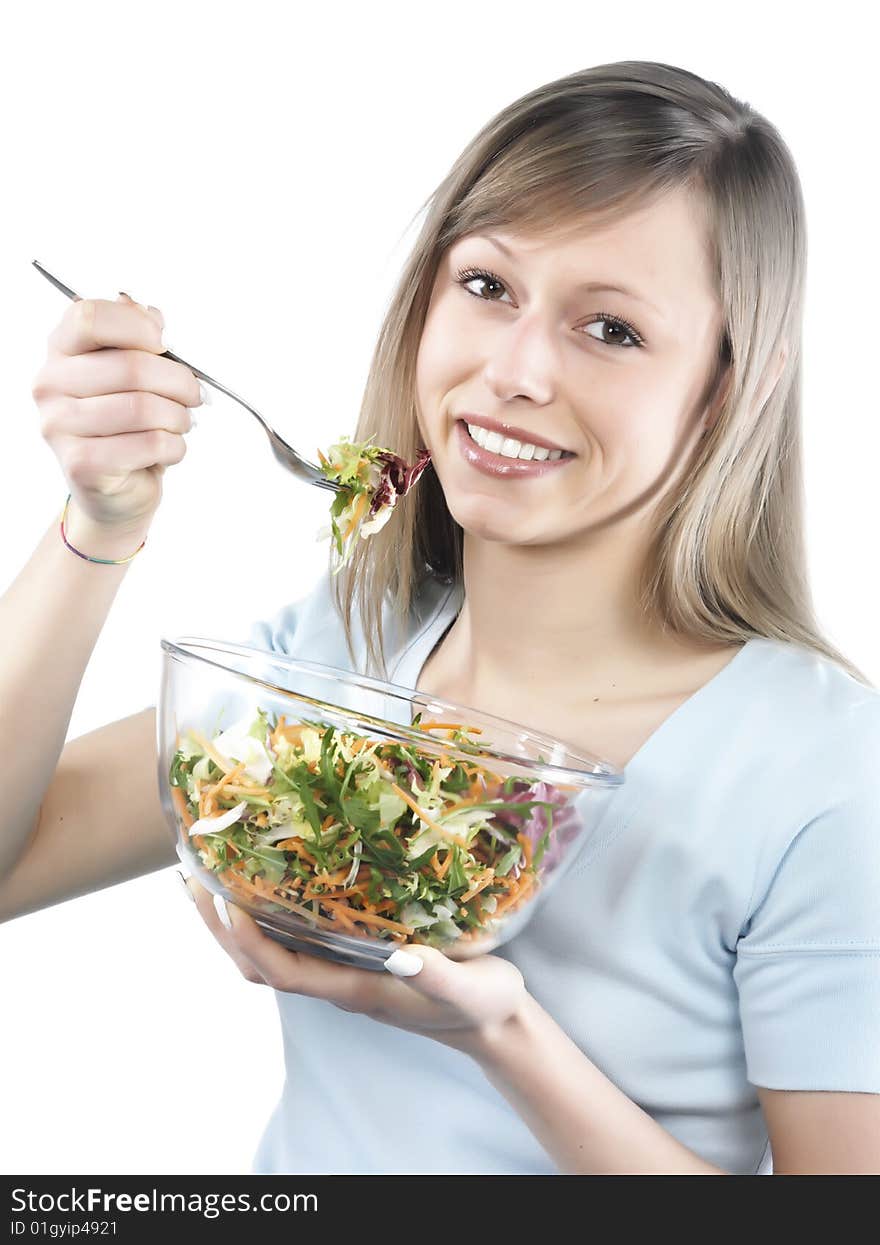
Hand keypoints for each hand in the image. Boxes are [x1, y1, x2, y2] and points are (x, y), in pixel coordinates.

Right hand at [32, 292, 205, 533]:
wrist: (115, 488)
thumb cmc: (127, 425)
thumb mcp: (134, 374)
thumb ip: (139, 339)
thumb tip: (153, 317)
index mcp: (62, 350)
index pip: (90, 317)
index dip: (137, 327)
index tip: (165, 344)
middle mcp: (51, 384)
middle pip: (130, 366)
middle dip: (179, 382)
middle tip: (194, 394)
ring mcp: (59, 425)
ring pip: (143, 408)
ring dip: (179, 417)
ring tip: (180, 423)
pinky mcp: (81, 463)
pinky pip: (149, 444)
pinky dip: (175, 447)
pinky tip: (169, 449)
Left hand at [180, 872, 529, 1054]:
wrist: (494, 1023)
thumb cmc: (483, 1005)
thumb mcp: (470, 988)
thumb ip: (438, 974)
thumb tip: (401, 953)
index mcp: (356, 989)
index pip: (284, 970)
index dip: (248, 939)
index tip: (225, 898)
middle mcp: (338, 981)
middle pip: (258, 964)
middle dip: (219, 927)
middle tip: (193, 875)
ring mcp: (342, 971)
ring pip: (269, 953)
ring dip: (231, 921)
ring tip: (209, 874)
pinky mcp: (352, 958)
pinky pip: (293, 940)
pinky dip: (265, 915)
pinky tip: (266, 881)